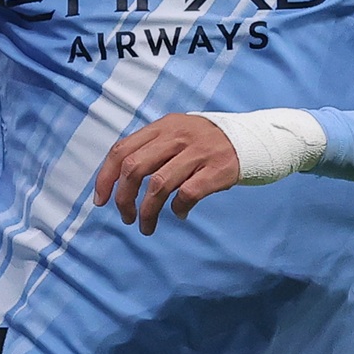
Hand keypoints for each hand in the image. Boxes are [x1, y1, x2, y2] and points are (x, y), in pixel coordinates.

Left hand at [92, 114, 240, 234]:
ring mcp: (198, 153)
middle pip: (135, 168)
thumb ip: (152, 147)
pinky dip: (178, 209)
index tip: (101, 200)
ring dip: (147, 212)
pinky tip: (179, 214)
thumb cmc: (206, 141)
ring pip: (158, 185)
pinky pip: (188, 194)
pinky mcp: (217, 170)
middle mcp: (177, 136)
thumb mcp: (177, 132)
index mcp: (162, 127)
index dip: (106, 177)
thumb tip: (119, 179)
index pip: (122, 149)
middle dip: (123, 198)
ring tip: (146, 226)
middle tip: (126, 216)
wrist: (253, 139)